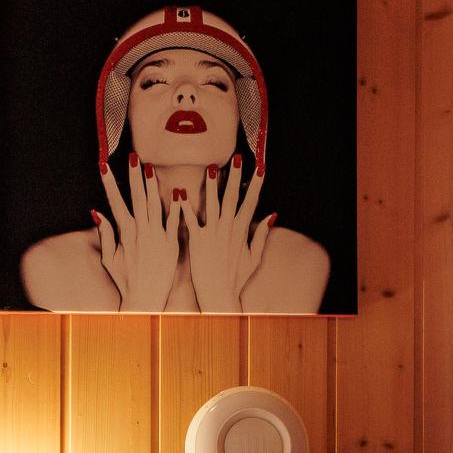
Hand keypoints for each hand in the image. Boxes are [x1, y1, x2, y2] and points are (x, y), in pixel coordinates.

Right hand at [94, 153, 180, 312]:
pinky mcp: (171, 244)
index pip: (115, 202)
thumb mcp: (109, 258)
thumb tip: (96, 212)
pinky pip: (174, 222)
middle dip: (133, 176)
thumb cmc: (126, 281)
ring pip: (154, 205)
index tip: (104, 165)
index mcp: (125, 233)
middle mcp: (140, 232)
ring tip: (150, 166)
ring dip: (152, 185)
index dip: (109, 183)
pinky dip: (176, 207)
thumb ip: (105, 234)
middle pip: (136, 198)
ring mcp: (156, 237)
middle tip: (133, 156)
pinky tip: (178, 191)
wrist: (145, 299)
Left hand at [180, 155, 270, 313]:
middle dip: (236, 176)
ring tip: (211, 166)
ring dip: (212, 184)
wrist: (219, 294)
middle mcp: (228, 228)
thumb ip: (262, 235)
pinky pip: (189, 219)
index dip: (256, 184)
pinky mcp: (196, 240)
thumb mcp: (254, 257)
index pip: (251, 202)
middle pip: (233, 197)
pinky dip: (184, 206)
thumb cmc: (235, 278)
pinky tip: (179, 191)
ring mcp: (212, 233)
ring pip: (213, 203)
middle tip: (238, 158)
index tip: (261, 167)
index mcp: (242, 230)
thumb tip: (273, 216)